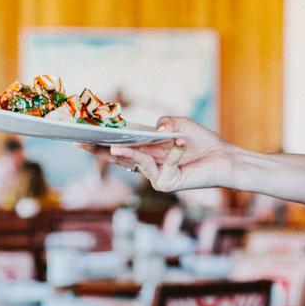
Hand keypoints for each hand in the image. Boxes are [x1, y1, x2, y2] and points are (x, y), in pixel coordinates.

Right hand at [77, 116, 235, 192]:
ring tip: (117, 145)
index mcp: (145, 150)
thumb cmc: (200, 141)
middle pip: (118, 157)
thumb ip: (166, 122)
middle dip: (100, 149)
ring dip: (129, 152)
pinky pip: (166, 165)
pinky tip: (182, 141)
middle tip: (83, 141)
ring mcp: (156, 176)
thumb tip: (157, 129)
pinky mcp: (168, 183)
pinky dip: (174, 152)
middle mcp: (147, 164)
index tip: (81, 133)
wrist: (224, 158)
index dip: (100, 141)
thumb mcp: (180, 124)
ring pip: (137, 162)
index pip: (119, 145)